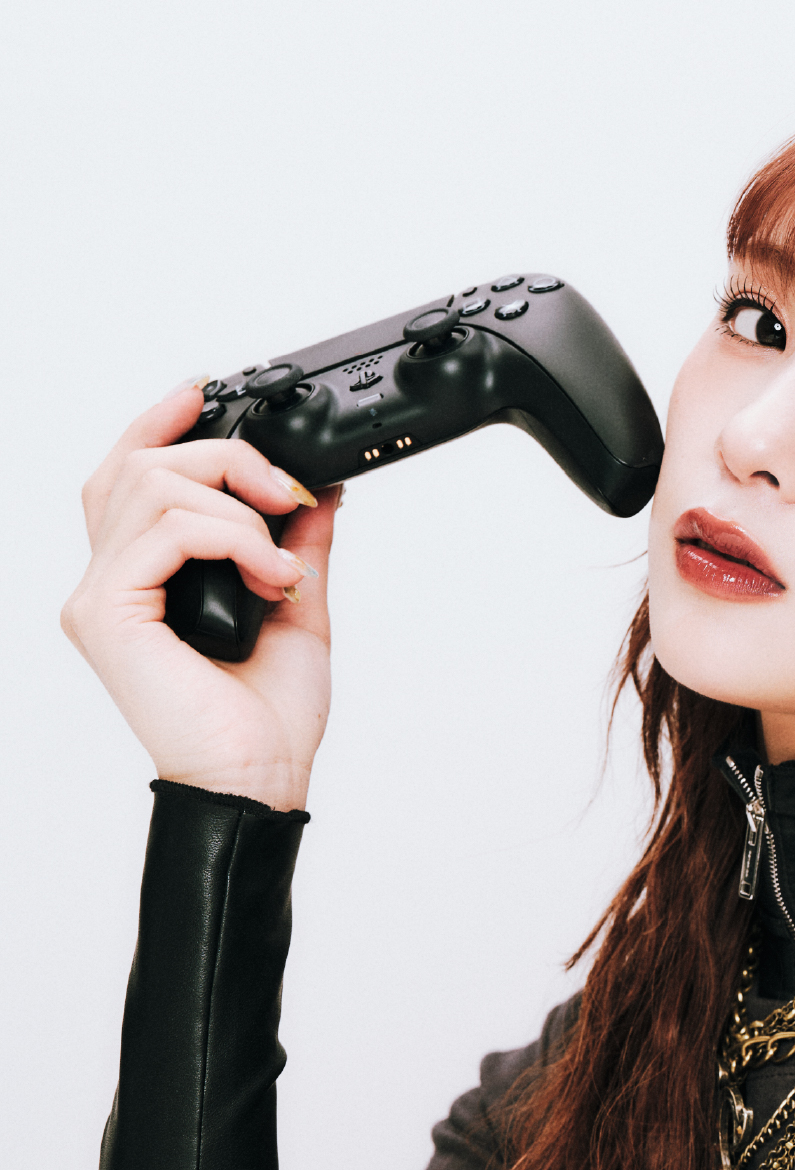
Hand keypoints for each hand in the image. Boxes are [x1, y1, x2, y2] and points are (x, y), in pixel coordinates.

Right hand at [62, 382, 340, 812]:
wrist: (261, 778)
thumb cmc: (266, 717)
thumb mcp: (297, 604)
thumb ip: (298, 542)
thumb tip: (320, 486)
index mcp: (140, 574)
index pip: (127, 472)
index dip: (160, 421)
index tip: (210, 391)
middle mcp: (108, 579)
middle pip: (138, 463)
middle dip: (223, 455)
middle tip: (286, 494)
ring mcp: (100, 595)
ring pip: (151, 484)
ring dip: (236, 506)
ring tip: (283, 562)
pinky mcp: (106, 613)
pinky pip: (162, 529)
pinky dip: (230, 537)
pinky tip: (270, 577)